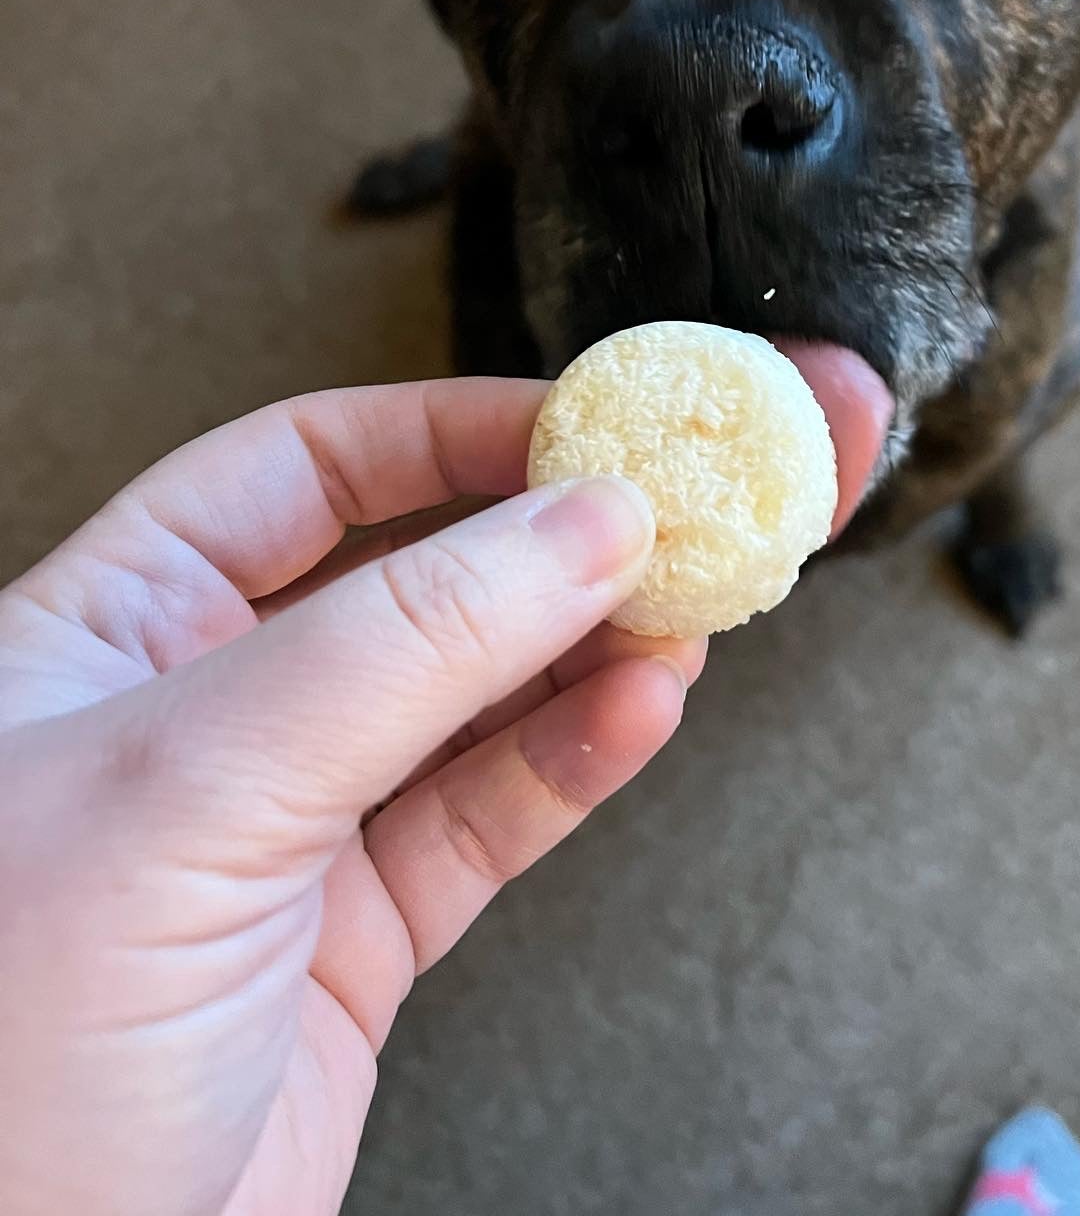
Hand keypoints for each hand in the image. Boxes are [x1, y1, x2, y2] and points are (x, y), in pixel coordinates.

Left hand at [0, 379, 703, 1215]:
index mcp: (105, 631)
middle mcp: (200, 716)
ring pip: (470, 699)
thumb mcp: (194, 789)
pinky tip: (641, 711)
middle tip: (668, 510)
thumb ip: (403, 645)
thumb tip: (579, 523)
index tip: (576, 423)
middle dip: (543, 540)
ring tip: (686, 609)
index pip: (299, 469)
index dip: (444, 432)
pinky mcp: (352, 943)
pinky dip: (576, 760)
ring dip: (586, 649)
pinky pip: (488, 818)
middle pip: (410, 577)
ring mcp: (282, 832)